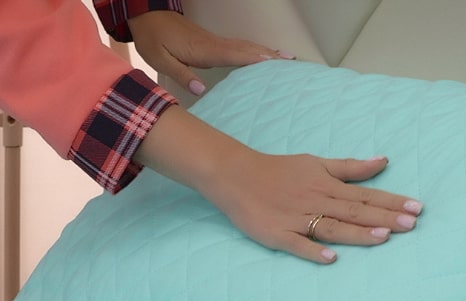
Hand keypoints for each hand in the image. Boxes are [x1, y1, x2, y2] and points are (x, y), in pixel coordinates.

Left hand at [127, 11, 292, 96]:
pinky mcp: (213, 43)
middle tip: (291, 62)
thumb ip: (182, 75)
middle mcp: (213, 44)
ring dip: (266, 52)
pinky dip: (255, 51)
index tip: (272, 62)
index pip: (233, 54)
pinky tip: (264, 55)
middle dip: (269, 55)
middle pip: (246, 49)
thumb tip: (202, 90)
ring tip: (287, 59)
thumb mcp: (159, 59)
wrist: (146, 16)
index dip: (253, 58)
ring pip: (245, 46)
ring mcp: (215, 42)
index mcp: (202, 50)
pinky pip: (240, 47)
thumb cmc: (152, 38)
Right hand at [136, 106, 422, 263]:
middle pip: (356, 212)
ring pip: (332, 227)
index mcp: (327, 185)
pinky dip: (312, 250)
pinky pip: (297, 244)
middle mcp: (316, 201)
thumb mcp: (316, 163)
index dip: (393, 202)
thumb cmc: (279, 170)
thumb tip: (383, 161)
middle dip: (385, 218)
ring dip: (357, 233)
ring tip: (383, 238)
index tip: (418, 208)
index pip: (366, 196)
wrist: (234, 174)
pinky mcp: (277, 234)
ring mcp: (297, 219)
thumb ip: (350, 167)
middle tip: (412, 225)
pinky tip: (331, 258)